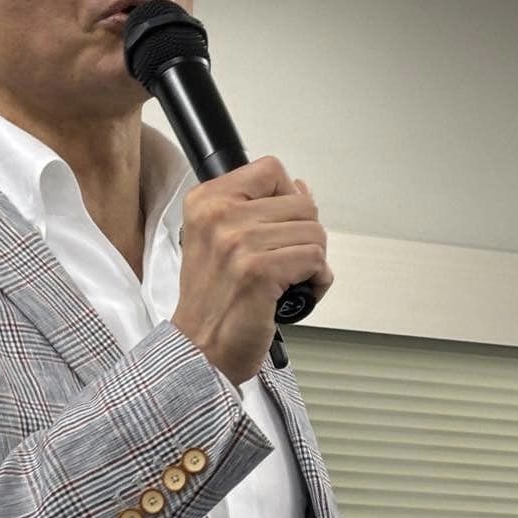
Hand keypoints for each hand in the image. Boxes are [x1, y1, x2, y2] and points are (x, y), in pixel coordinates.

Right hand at [172, 157, 332, 383]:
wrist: (200, 347)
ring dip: (313, 261)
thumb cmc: (213, 300)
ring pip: (314, 232)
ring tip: (289, 280)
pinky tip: (295, 294)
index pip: (270, 170)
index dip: (287, 197)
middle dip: (305, 235)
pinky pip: (316, 260)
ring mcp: (238, 242)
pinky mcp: (259, 271)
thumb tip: (300, 188)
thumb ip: (258, 209)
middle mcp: (218, 215)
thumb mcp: (220, 240)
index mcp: (206, 201)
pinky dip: (317, 281)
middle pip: (301, 203)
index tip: (278, 226)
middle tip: (285, 262)